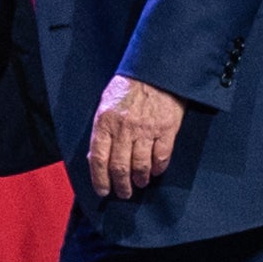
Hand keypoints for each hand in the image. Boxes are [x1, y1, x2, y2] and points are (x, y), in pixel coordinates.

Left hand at [87, 74, 185, 198]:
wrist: (157, 68)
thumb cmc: (130, 85)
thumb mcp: (107, 104)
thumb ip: (101, 130)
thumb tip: (95, 157)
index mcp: (106, 121)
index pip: (98, 159)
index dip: (100, 180)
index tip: (103, 191)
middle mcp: (124, 128)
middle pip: (120, 167)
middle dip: (121, 185)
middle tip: (124, 193)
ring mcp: (146, 128)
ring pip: (140, 166)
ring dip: (140, 179)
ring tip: (141, 183)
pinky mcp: (167, 127)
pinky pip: (162, 156)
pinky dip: (159, 168)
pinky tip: (157, 170)